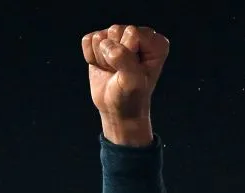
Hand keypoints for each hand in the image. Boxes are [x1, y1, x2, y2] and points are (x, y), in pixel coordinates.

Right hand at [81, 25, 168, 145]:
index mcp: (156, 43)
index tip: (131, 71)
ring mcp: (120, 37)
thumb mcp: (133, 82)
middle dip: (112, 56)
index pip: (132, 32)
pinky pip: (88, 40)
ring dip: (102, 58)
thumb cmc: (130, 97)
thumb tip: (109, 47)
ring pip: (100, 36)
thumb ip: (125, 61)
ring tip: (112, 71)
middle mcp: (140, 35)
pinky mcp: (102, 41)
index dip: (127, 53)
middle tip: (120, 72)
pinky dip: (91, 57)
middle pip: (115, 31)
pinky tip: (102, 67)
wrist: (116, 109)